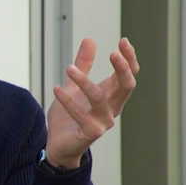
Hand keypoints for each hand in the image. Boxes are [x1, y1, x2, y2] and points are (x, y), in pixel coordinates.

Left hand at [45, 38, 138, 167]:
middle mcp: (112, 108)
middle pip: (126, 86)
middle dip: (123, 69)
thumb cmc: (69, 117)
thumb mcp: (74, 87)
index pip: (129, 75)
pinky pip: (80, 115)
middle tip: (113, 53)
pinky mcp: (90, 133)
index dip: (129, 59)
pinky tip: (56, 89)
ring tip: (69, 68)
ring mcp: (103, 121)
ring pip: (100, 98)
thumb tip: (90, 39)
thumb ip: (83, 65)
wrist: (59, 145)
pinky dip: (67, 102)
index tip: (123, 41)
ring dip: (85, 82)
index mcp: (112, 96)